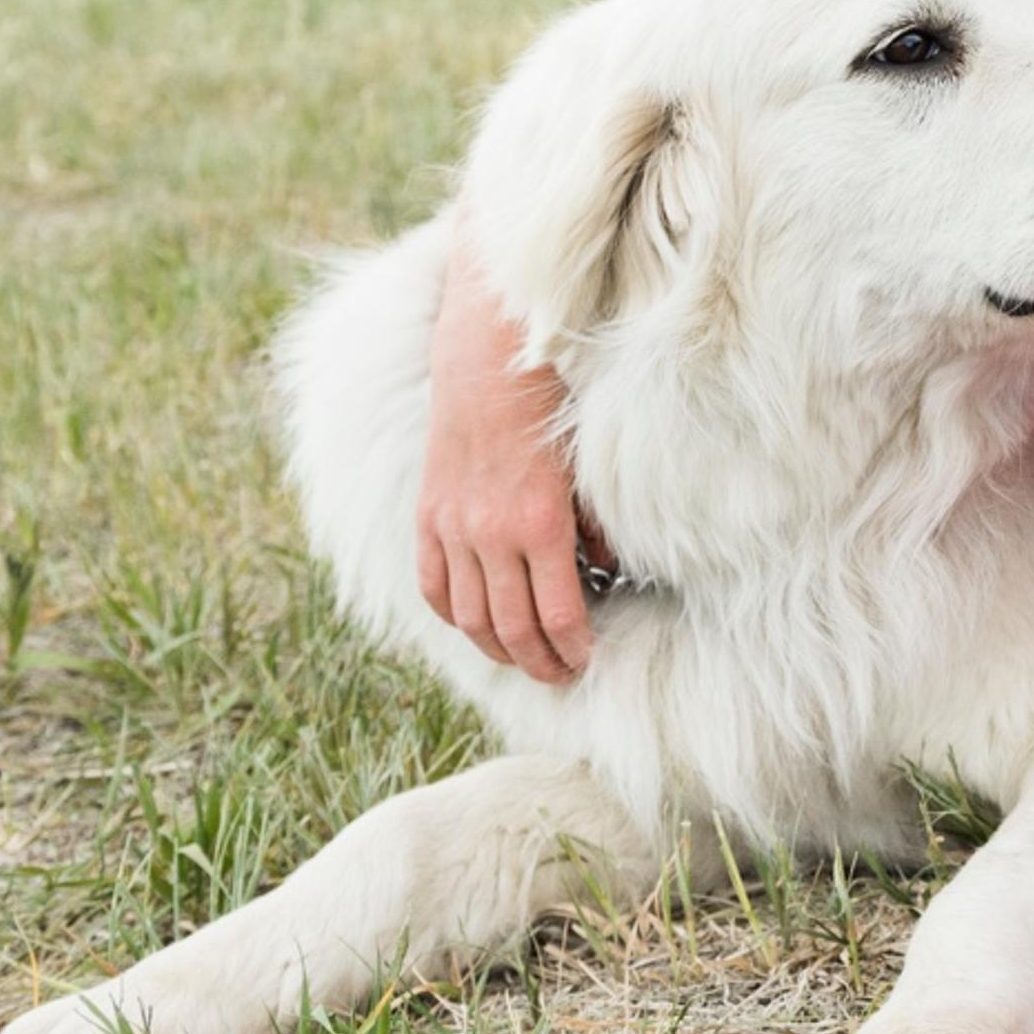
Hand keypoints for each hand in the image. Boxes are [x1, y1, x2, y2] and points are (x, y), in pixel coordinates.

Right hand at [417, 240, 590, 684]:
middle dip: (539, 662)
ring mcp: (453, 528)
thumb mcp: (587, 469)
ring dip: (496, 648)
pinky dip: (452, 615)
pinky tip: (472, 625)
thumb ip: (594, 526)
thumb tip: (605, 571)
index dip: (574, 649)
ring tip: (522, 660)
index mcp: (540, 525)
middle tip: (560, 676)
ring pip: (469, 617)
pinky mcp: (428, 515)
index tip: (588, 662)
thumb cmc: (553, 407)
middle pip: (512, 628)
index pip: (559, 616)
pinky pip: (433, 585)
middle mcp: (491, 535)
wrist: (490, 356)